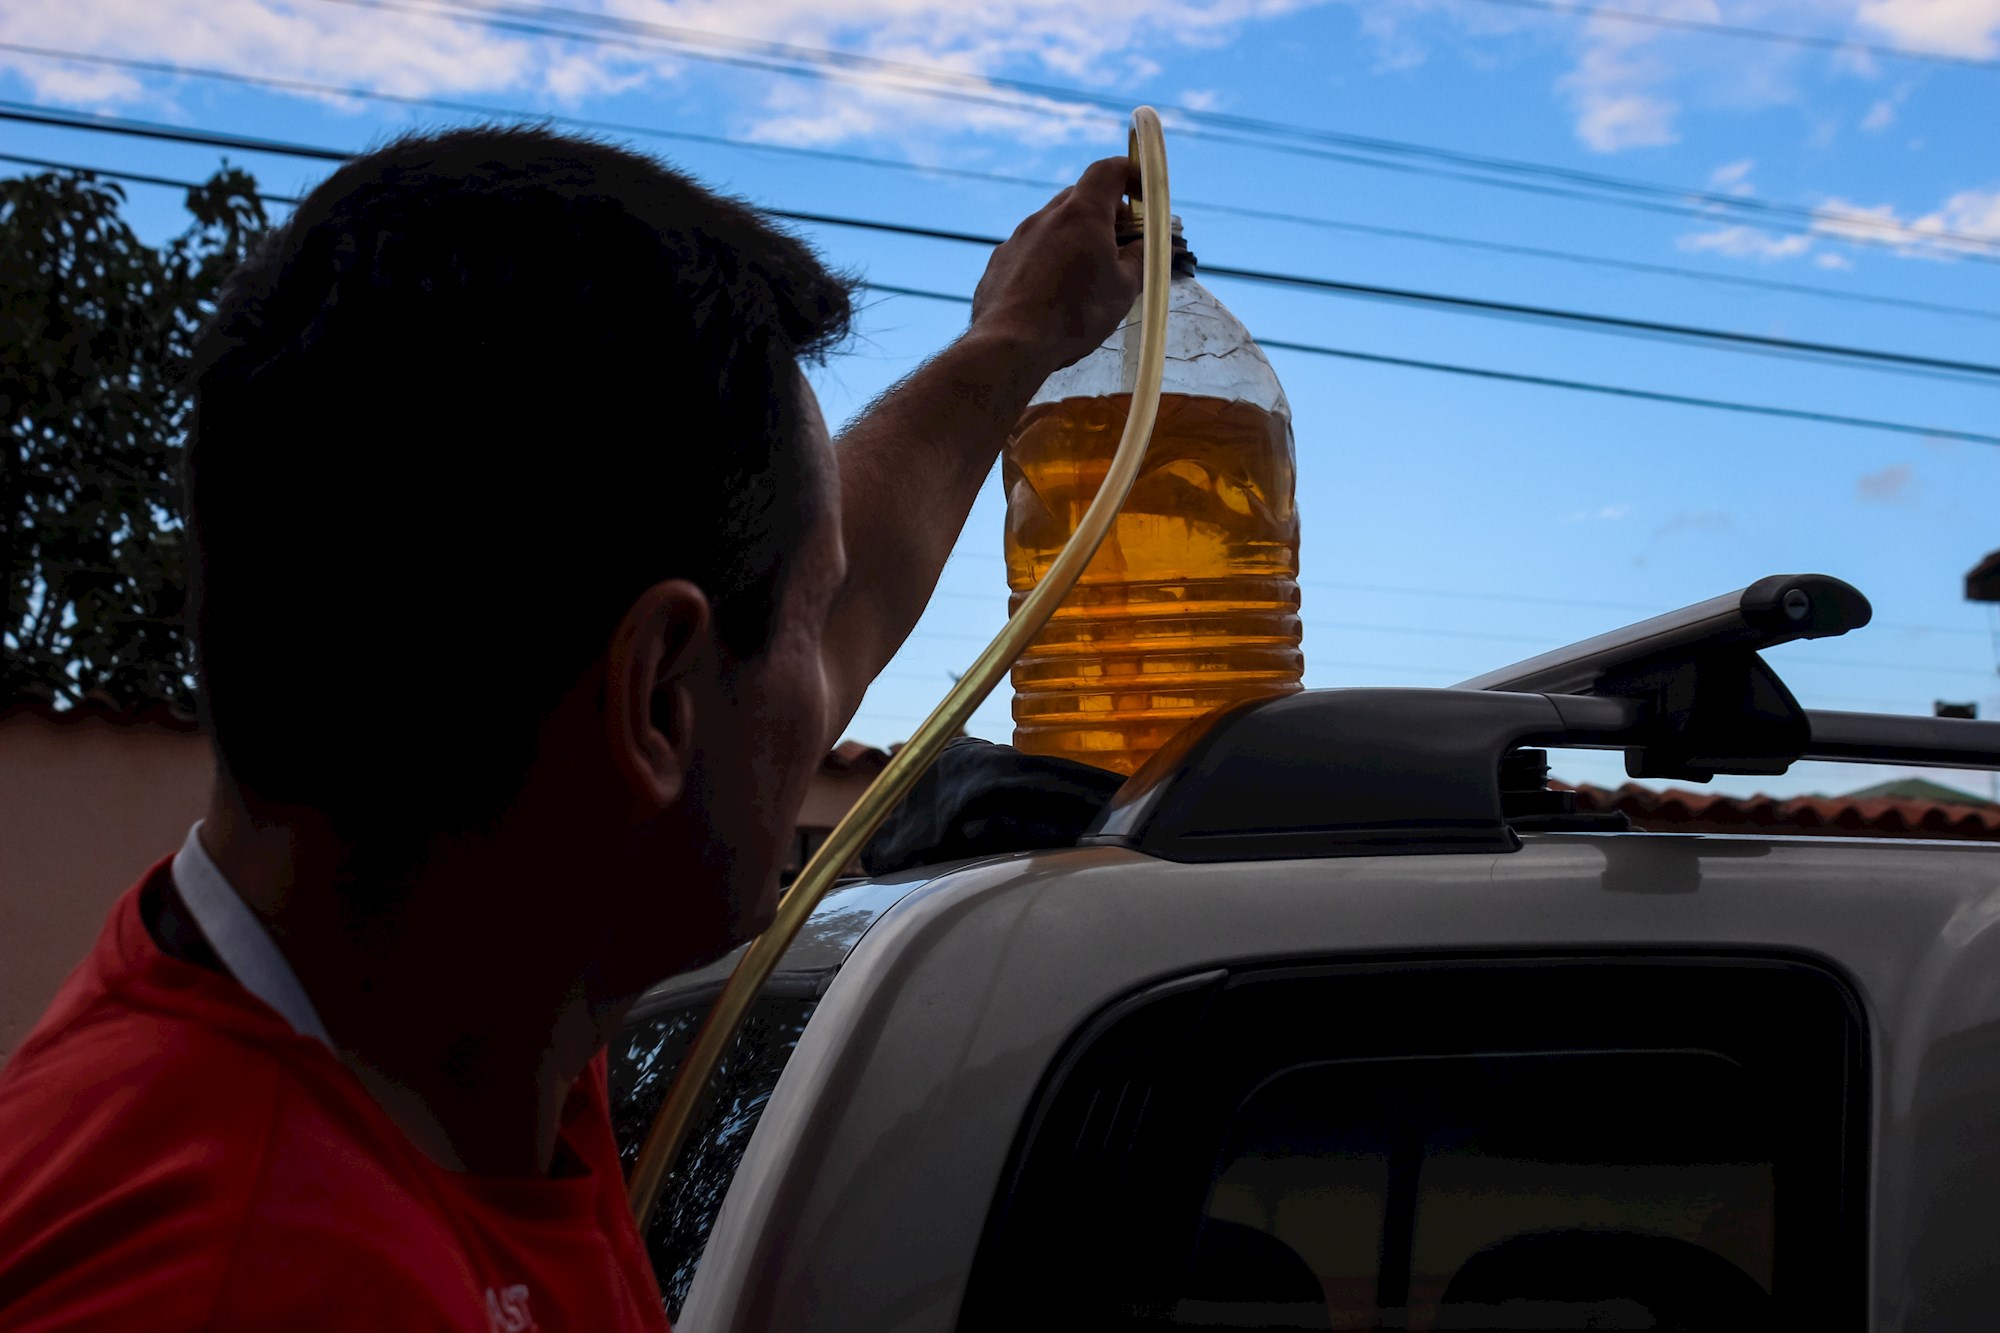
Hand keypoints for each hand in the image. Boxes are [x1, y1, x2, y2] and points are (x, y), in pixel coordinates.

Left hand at [969, 157, 1145, 378]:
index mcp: (1082, 214)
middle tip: (1120, 242)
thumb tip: (1145, 244)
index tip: (1142, 192)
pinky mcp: (1000, 262)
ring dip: (1074, 237)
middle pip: (1080, 197)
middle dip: (1104, 212)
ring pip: (1053, 225)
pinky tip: (1053, 292)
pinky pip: (1031, 250)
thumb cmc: (1074, 316)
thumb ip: (1138, 258)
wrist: (1010, 344)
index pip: (1108, 170)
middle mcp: (1046, 217)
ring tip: (1086, 273)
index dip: (1129, 173)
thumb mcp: (1123, 289)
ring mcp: (1018, 238)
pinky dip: (1048, 259)